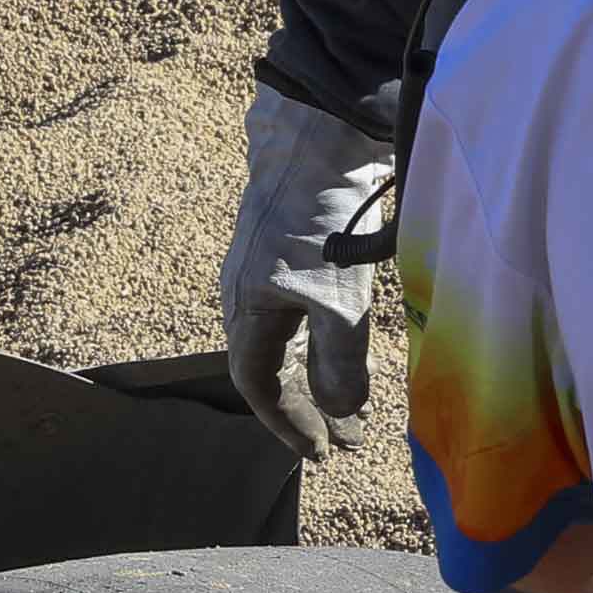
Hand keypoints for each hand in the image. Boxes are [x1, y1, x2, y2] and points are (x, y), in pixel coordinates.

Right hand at [221, 86, 396, 458]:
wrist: (317, 142)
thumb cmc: (321, 223)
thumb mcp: (336, 301)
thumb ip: (338, 363)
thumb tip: (342, 413)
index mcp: (245, 311)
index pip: (257, 384)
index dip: (288, 422)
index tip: (322, 451)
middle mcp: (245, 294)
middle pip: (268, 365)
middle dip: (304, 404)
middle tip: (342, 435)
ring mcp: (264, 269)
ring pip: (284, 338)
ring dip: (314, 372)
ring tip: (348, 395)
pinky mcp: (288, 247)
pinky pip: (297, 311)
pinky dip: (321, 338)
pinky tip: (347, 337)